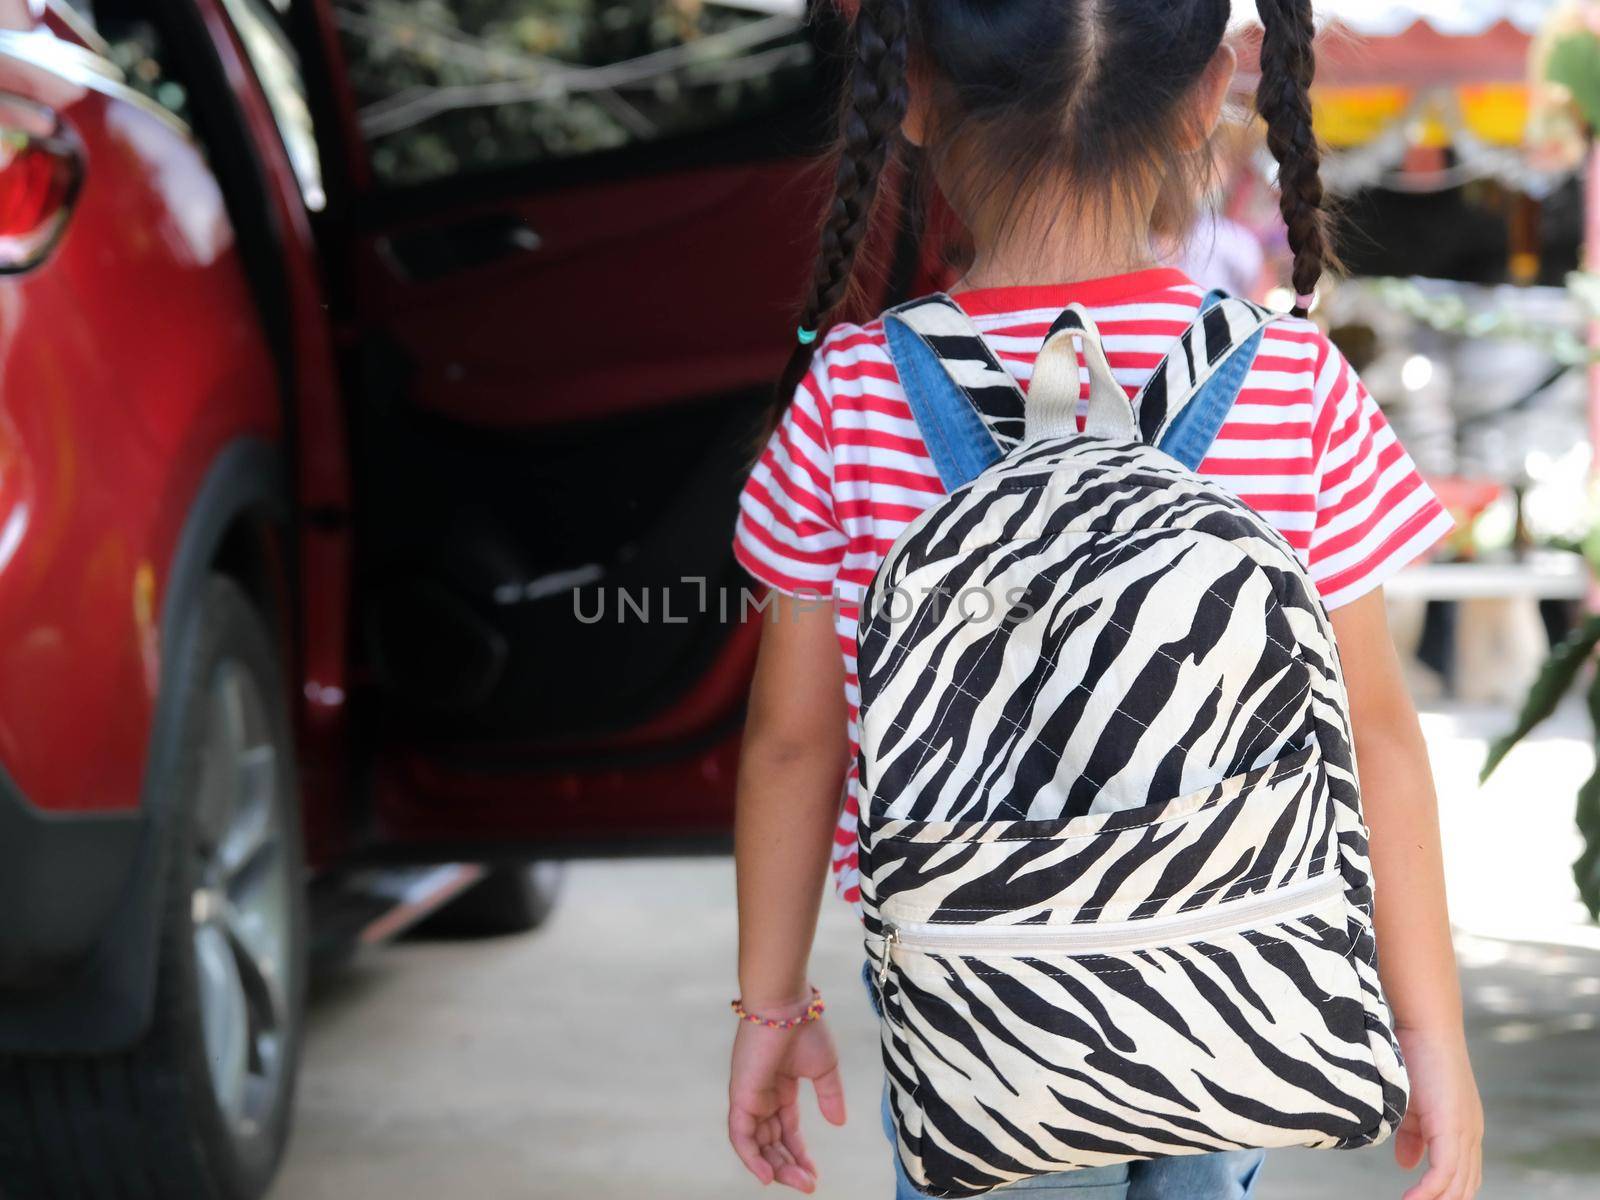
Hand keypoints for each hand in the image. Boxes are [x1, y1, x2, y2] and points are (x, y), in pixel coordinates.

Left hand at [728, 1008, 846, 1191]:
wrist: (787, 1005)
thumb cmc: (805, 1028)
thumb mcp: (825, 1068)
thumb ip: (830, 1096)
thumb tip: (838, 1123)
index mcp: (781, 1089)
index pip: (787, 1131)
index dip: (799, 1154)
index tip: (814, 1175)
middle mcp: (762, 1097)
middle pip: (772, 1143)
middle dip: (789, 1166)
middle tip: (808, 1185)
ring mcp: (750, 1097)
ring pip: (757, 1145)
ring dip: (775, 1167)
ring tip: (797, 1182)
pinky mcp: (741, 1096)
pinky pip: (740, 1135)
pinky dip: (751, 1157)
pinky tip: (767, 1176)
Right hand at [1394, 1025, 1482, 1199]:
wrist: (1426, 1026)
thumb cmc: (1415, 1057)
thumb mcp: (1411, 1104)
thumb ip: (1412, 1136)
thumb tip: (1408, 1165)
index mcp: (1465, 1130)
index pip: (1463, 1178)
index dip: (1444, 1196)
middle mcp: (1472, 1136)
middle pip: (1464, 1188)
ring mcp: (1465, 1133)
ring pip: (1457, 1185)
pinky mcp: (1453, 1128)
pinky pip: (1444, 1173)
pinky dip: (1428, 1192)